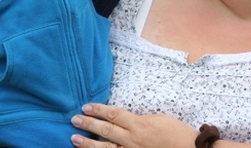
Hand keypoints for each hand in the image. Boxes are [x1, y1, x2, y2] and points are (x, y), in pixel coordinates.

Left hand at [70, 103, 197, 147]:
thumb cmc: (176, 132)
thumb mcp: (157, 118)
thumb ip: (138, 119)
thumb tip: (124, 119)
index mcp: (138, 124)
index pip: (113, 114)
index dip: (98, 110)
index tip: (86, 107)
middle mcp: (132, 139)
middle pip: (106, 130)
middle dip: (88, 124)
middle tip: (74, 120)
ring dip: (88, 144)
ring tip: (74, 139)